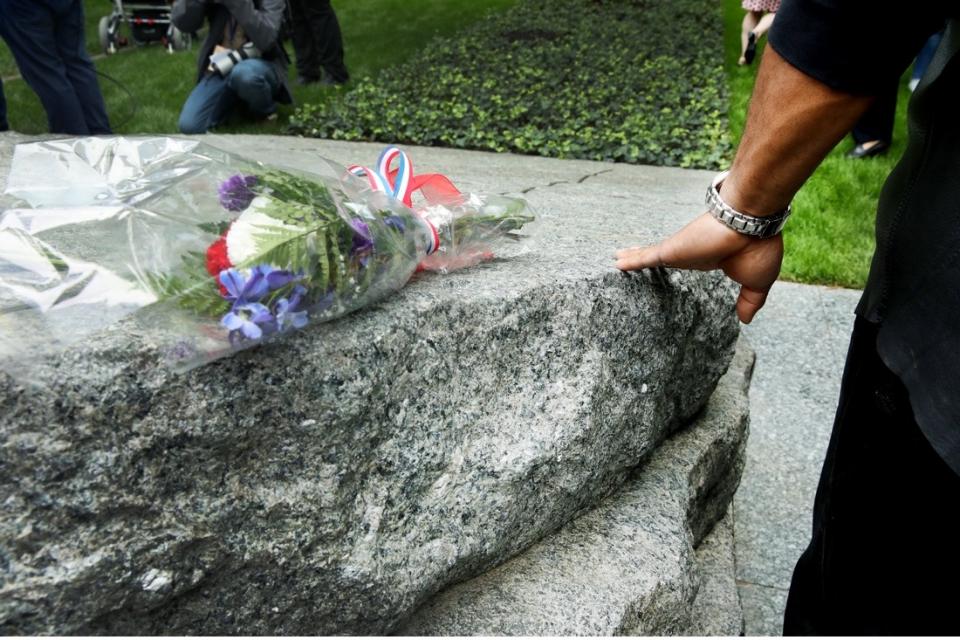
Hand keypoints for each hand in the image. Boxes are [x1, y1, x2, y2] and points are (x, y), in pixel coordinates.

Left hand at [615, 212, 782, 322]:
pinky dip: (631, 260)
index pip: (692, 263)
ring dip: (634, 258)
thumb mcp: (757, 282)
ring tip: (617, 261)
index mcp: (712, 259)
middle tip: (636, 265)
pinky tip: (616, 263)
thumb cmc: (758, 247)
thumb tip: (745, 321)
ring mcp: (680, 251)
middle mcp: (692, 254)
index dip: (684, 264)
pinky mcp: (671, 250)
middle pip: (666, 258)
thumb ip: (749, 301)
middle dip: (652, 261)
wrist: (750, 225)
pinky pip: (645, 256)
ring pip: (651, 256)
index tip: (676, 271)